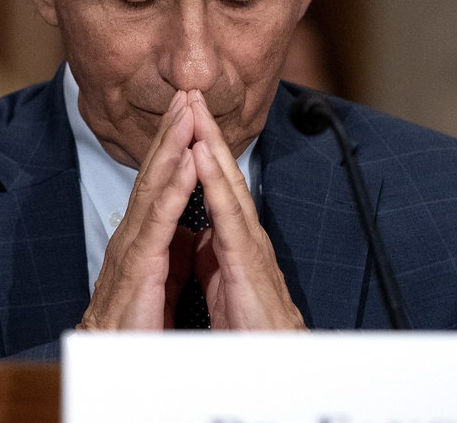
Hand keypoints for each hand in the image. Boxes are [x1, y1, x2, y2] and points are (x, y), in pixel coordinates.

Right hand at [77, 90, 197, 329]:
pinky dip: (175, 186)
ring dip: (173, 145)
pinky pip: (160, 219)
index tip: (189, 113)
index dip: (173, 146)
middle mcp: (133, 233)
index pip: (160, 181)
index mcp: (142, 236)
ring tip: (188, 112)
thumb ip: (170, 249)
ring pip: (154, 186)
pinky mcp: (139, 266)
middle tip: (187, 93)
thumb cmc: (135, 325)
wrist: (114, 362)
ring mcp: (133, 247)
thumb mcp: (159, 278)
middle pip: (154, 173)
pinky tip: (188, 159)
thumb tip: (186, 229)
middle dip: (171, 131)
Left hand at [188, 91, 305, 329]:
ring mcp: (249, 245)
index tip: (182, 117)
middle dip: (205, 131)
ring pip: (228, 184)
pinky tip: (199, 155)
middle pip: (221, 173)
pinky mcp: (248, 263)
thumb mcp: (219, 284)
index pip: (213, 184)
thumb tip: (195, 238)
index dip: (197, 149)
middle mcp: (243, 233)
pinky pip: (228, 216)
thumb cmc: (249, 329)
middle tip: (190, 91)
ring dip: (210, 143)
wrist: (274, 365)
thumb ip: (208, 257)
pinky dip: (214, 183)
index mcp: (232, 238)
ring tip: (195, 108)